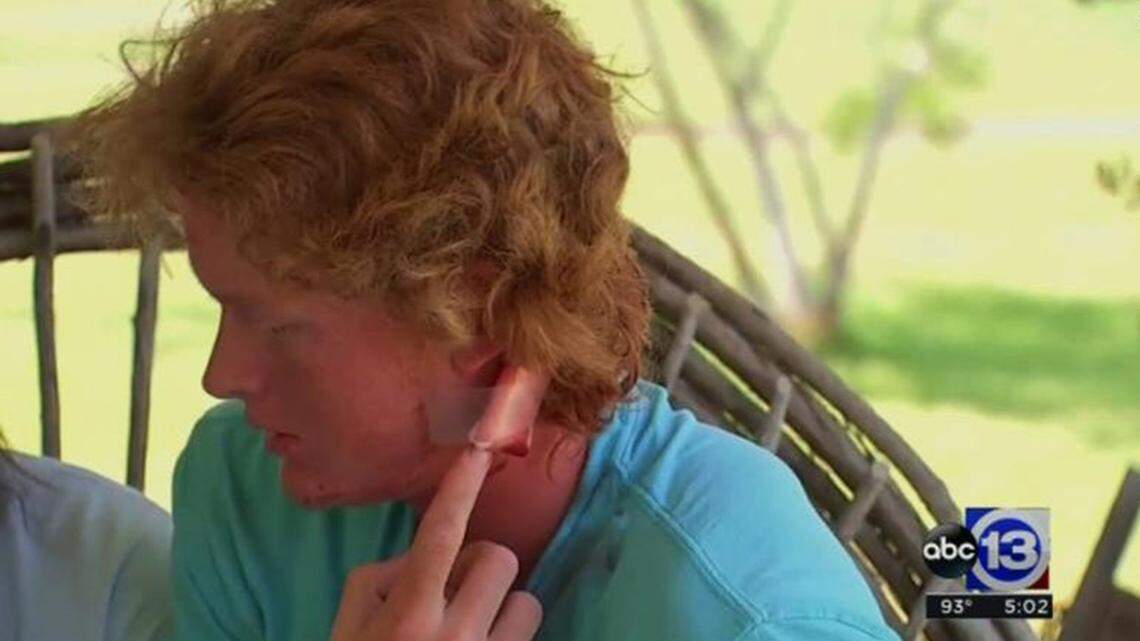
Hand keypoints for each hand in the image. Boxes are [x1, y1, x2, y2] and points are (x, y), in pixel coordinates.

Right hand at [331, 447, 542, 640]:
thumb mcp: (347, 628)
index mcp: (407, 616)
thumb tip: (420, 553)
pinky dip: (508, 640)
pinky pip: (529, 639)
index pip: (440, 534)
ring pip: (528, 603)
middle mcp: (453, 636)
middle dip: (478, 570)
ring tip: (471, 635)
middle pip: (499, 559)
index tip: (479, 448)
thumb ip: (379, 579)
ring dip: (503, 612)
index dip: (460, 487)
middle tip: (452, 596)